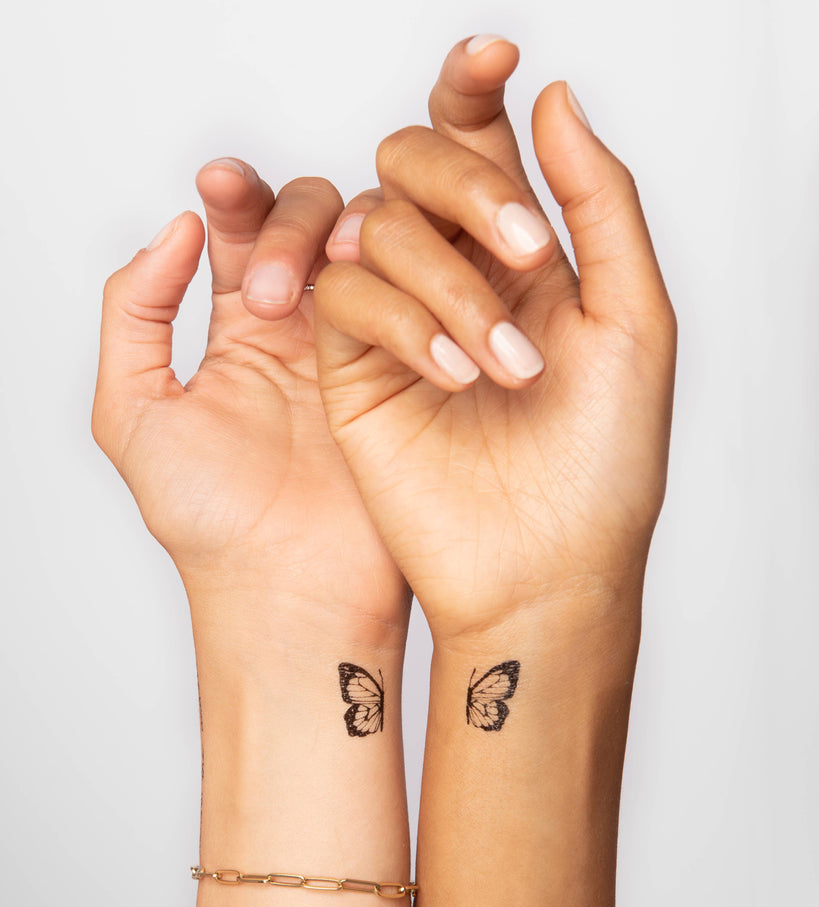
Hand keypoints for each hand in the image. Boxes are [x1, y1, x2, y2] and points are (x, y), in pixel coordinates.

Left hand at [93, 162, 406, 621]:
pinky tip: (387, 276)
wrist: (292, 592)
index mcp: (239, 332)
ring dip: (353, 238)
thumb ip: (135, 317)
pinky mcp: (413, 371)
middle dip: (288, 224)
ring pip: (372, 247)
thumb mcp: (132, 413)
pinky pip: (415, 298)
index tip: (218, 186)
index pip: (237, 235)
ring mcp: (364, 346)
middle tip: (267, 291)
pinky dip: (407, 273)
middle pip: (310, 221)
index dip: (232, 196)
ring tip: (331, 271)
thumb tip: (174, 231)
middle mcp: (304, 327)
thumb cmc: (209, 522)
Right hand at [314, 37, 675, 641]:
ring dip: (445, 280)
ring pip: (374, 224)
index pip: (482, 143)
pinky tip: (456, 374)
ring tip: (505, 366)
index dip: (475, 85)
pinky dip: (402, 320)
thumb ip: (599, 203)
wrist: (545, 568)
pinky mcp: (350, 367)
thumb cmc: (602, 462)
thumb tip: (552, 98)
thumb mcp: (633, 319)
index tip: (495, 53)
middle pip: (412, 160)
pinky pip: (344, 297)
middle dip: (465, 185)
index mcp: (525, 256)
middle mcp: (455, 275)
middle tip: (525, 250)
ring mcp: (397, 319)